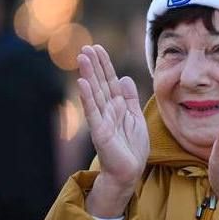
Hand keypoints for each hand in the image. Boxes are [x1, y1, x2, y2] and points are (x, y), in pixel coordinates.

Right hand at [77, 45, 148, 217]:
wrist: (129, 172)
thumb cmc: (132, 148)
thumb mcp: (136, 118)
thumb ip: (129, 99)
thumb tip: (125, 77)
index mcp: (117, 106)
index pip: (110, 81)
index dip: (105, 65)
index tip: (97, 48)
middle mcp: (107, 111)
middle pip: (100, 83)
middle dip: (94, 65)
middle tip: (86, 47)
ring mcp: (102, 121)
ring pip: (95, 93)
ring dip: (88, 75)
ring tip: (82, 58)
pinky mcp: (100, 133)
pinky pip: (93, 112)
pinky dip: (87, 98)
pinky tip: (82, 83)